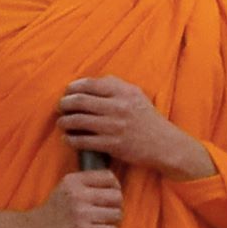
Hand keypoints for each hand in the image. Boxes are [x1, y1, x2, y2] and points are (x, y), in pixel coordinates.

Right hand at [0, 163, 124, 227]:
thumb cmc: (53, 212)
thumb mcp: (64, 188)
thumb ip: (86, 183)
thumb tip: (115, 185)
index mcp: (73, 181)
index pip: (109, 177)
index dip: (115, 187)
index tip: (108, 195)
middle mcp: (77, 195)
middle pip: (117, 197)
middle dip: (115, 206)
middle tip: (104, 212)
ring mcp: (81, 214)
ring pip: (117, 215)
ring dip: (111, 222)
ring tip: (98, 224)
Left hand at [53, 75, 214, 185]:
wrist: (166, 145)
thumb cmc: (147, 119)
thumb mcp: (136, 95)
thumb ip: (115, 85)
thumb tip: (88, 82)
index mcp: (124, 92)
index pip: (89, 84)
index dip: (72, 88)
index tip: (67, 92)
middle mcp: (119, 107)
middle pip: (79, 101)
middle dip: (64, 104)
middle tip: (60, 108)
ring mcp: (115, 127)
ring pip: (78, 121)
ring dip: (64, 122)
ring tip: (62, 123)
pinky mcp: (113, 145)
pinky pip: (83, 141)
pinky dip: (70, 140)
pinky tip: (67, 139)